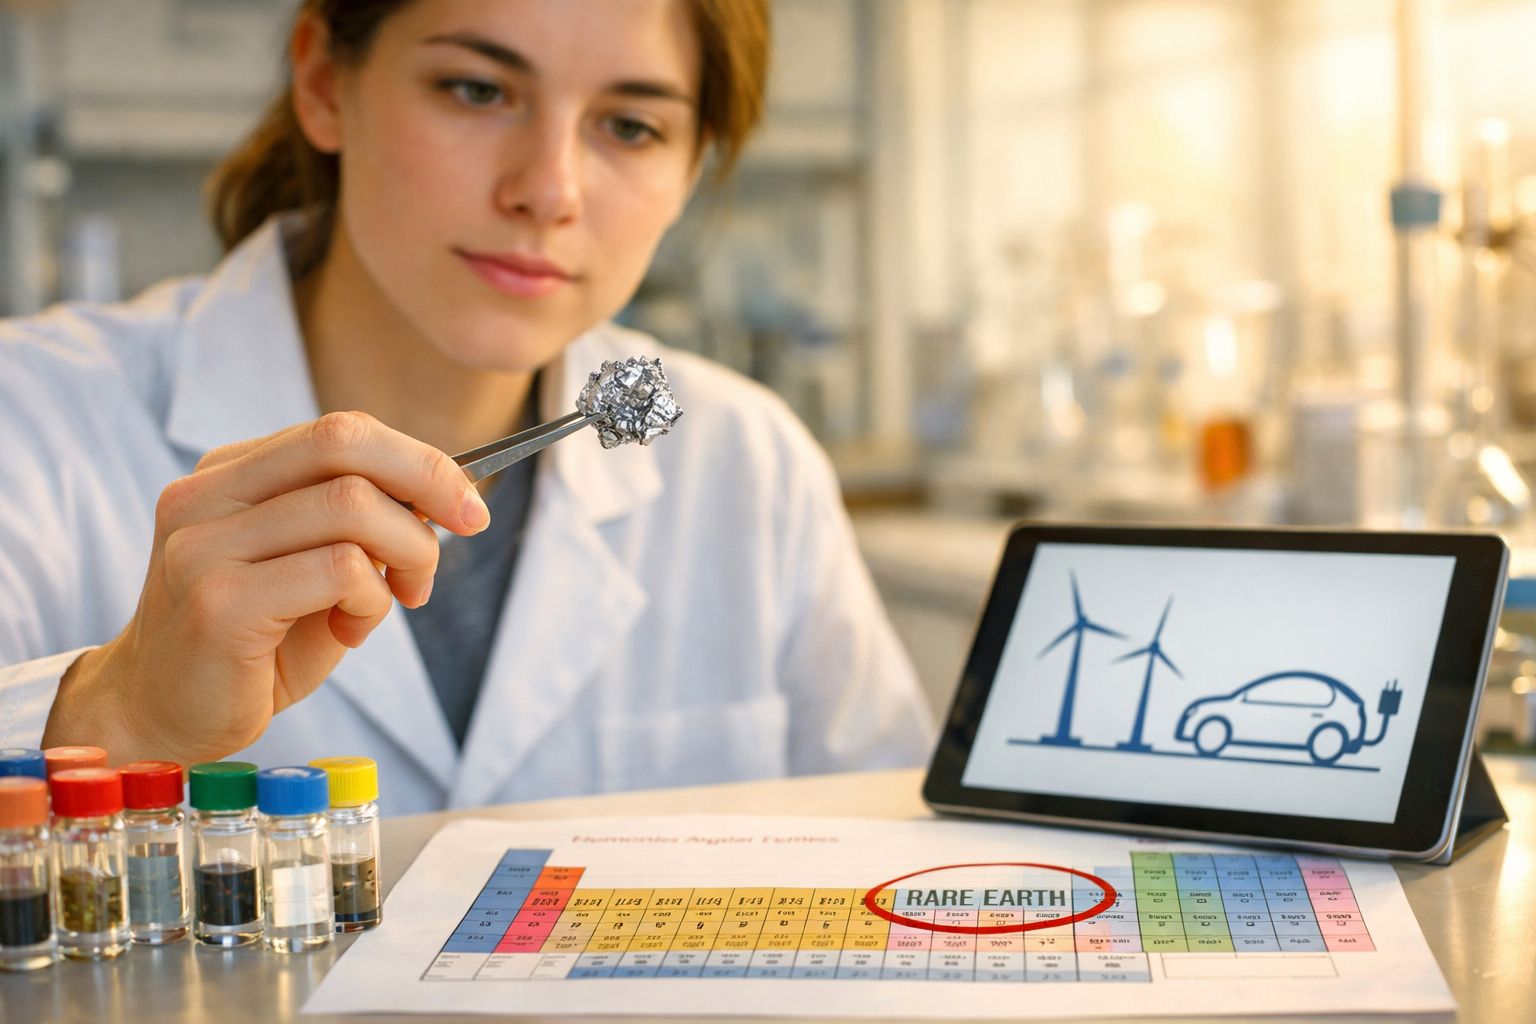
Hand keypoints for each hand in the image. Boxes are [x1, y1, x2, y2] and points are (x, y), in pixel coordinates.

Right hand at [42, 411, 489, 764]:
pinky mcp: (218, 602)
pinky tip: (351, 631)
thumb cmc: (252, 647)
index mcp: (227, 475)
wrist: (162, 718)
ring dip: (407, 554)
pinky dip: (371, 600)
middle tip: (469, 526)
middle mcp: (204, 496)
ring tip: (397, 600)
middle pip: (343, 444)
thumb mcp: (312, 570)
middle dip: (428, 480)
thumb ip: (359, 525)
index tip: (467, 502)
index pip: (338, 432)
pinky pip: (338, 569)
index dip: (418, 458)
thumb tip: (446, 495)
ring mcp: (204, 546)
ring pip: (351, 507)